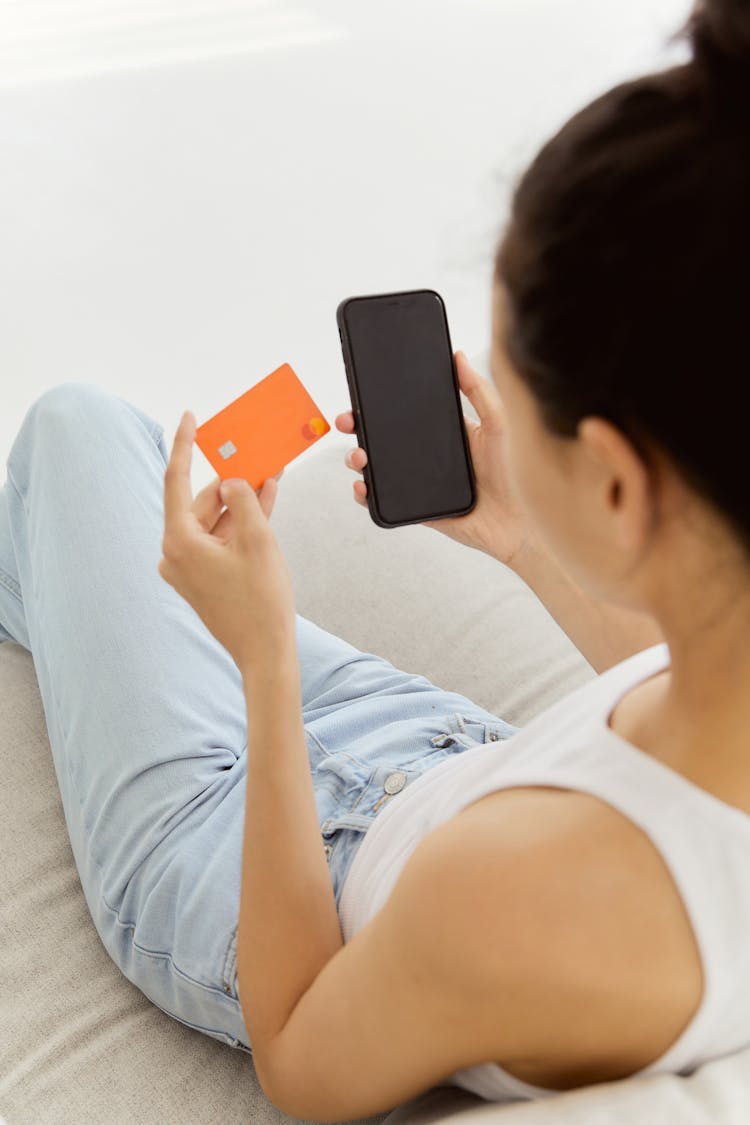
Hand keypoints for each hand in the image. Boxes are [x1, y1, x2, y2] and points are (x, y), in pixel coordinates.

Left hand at [158, 410, 295, 671]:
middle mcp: (176, 554)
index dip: (185, 445)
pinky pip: (220, 539)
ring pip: (215, 521)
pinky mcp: (203, 577)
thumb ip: (244, 500)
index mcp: (179, 542)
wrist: (265, 653)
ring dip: (241, 502)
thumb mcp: (258, 540)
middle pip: (203, 502)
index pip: (177, 480)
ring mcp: (188, 568)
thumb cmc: (261, 602)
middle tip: (255, 456)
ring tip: (270, 478)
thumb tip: (232, 480)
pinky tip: (265, 502)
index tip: (189, 417)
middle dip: (232, 481)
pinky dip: (240, 523)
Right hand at [335, 350, 539, 566]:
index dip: (382, 402)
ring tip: (359, 456)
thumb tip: (459, 356)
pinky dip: (367, 494)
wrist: (522, 524)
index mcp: (447, 431)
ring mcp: (420, 482)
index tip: (363, 390)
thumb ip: (479, 391)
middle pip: (383, 437)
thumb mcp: (499, 424)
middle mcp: (430, 455)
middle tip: (348, 420)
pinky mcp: (418, 508)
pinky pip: (384, 501)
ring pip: (378, 466)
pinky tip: (363, 486)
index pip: (407, 411)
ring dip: (358, 459)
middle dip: (358, 426)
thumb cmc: (519, 474)